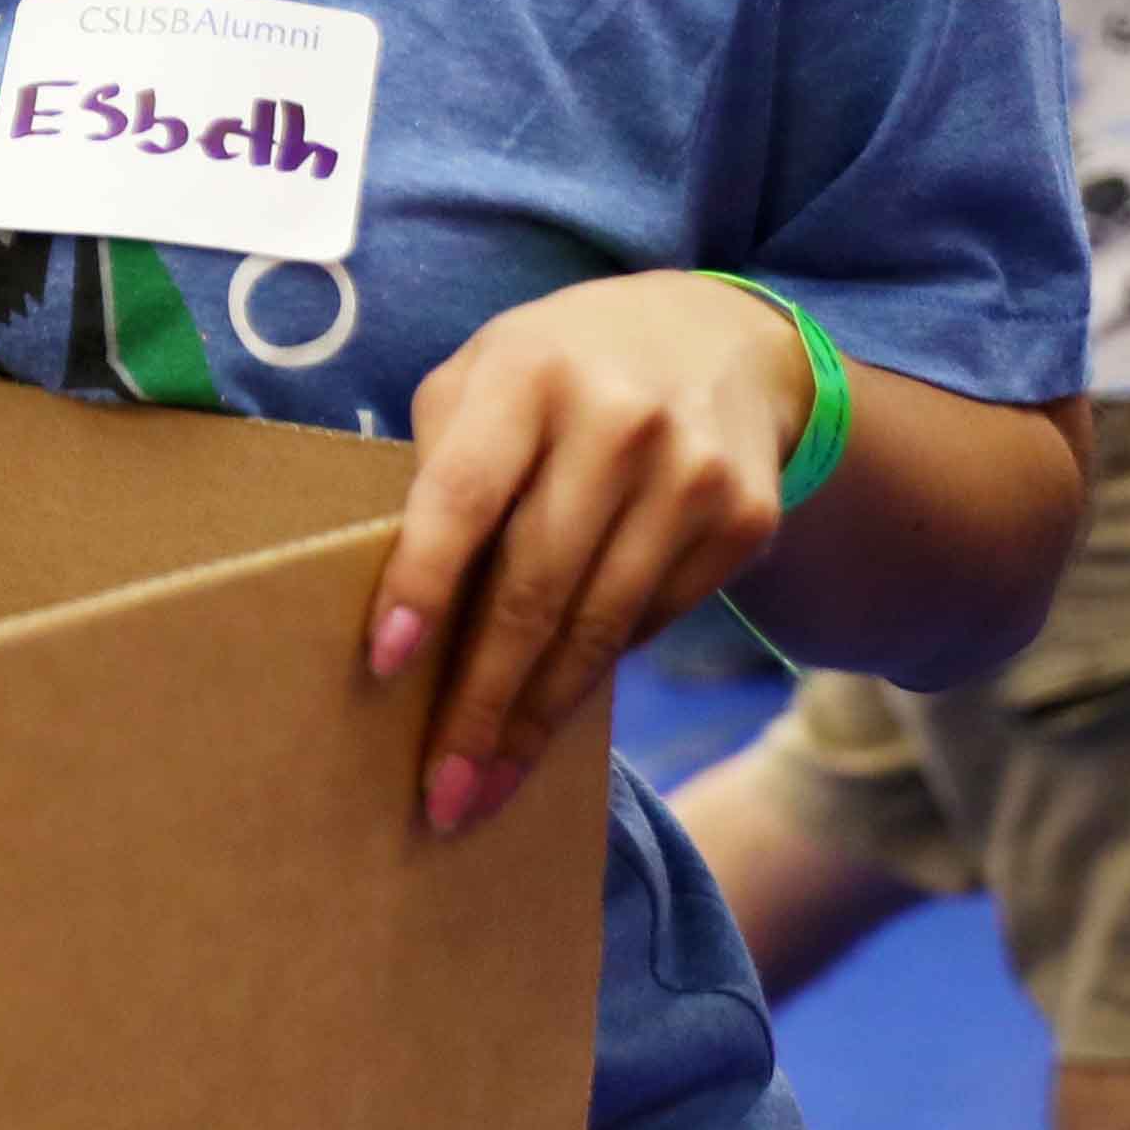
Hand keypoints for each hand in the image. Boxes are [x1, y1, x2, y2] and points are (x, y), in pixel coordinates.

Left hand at [362, 270, 803, 834]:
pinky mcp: (746, 520)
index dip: (422, 582)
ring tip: (485, 788)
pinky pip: (652, 623)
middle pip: (535, 586)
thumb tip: (399, 593)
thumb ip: (440, 460)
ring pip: (600, 626)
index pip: (462, 495)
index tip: (383, 663)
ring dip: (537, 720)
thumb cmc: (557, 370)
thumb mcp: (484, 375)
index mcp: (526, 373)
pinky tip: (553, 712)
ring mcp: (693, 474)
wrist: (720, 339)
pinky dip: (597, 671)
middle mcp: (618, 421)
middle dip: (481, 701)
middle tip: (438, 790)